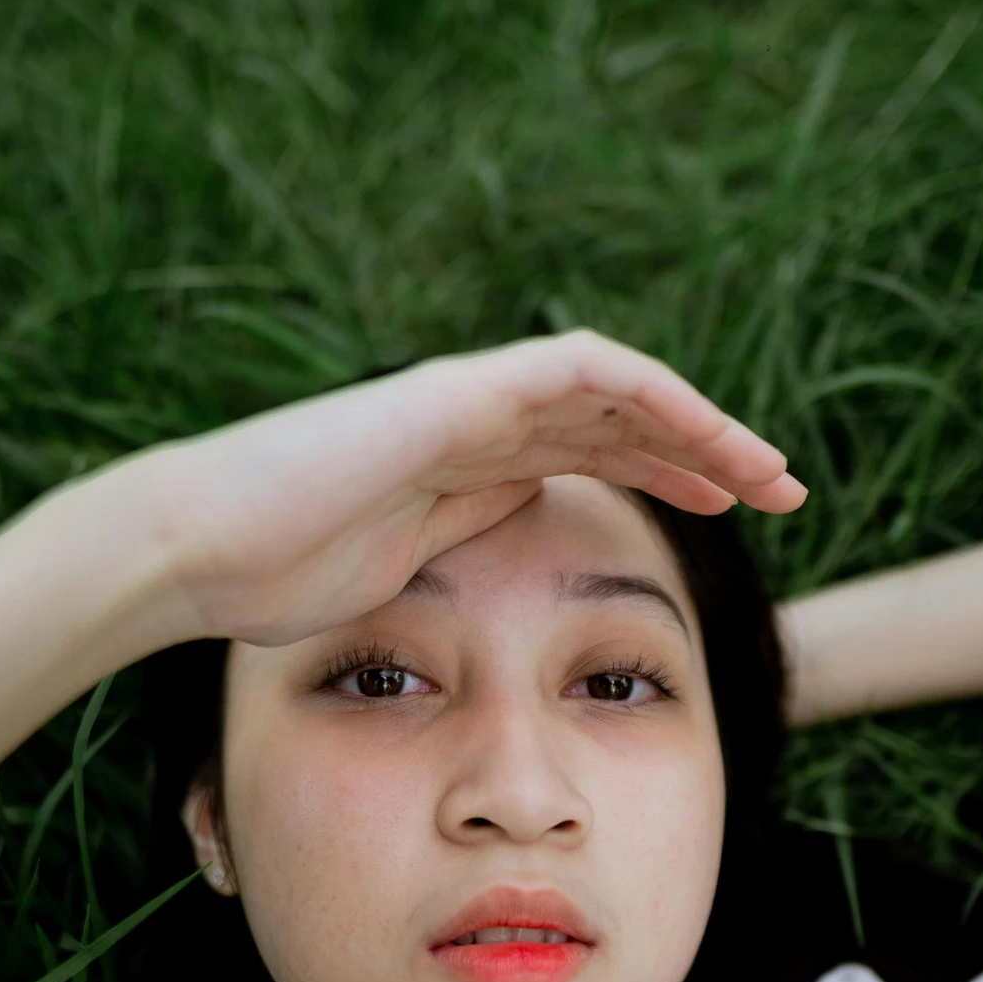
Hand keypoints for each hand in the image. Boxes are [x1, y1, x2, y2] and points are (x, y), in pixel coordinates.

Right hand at [110, 331, 806, 654]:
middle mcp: (474, 425)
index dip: (666, 472)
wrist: (200, 548)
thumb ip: (445, 573)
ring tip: (773, 472)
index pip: (589, 453)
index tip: (731, 511)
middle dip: (705, 449)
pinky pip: (583, 373)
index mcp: (460, 469)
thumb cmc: (266, 583)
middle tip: (782, 491)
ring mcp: (467, 401)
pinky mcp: (460, 393)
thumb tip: (495, 608)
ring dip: (703, 425)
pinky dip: (655, 395)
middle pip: (618, 418)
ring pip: (618, 391)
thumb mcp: (385, 586)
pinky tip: (711, 436)